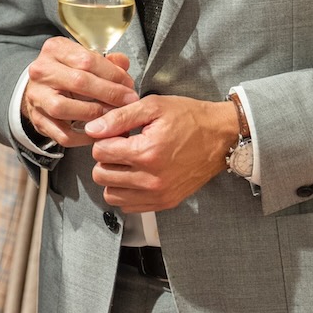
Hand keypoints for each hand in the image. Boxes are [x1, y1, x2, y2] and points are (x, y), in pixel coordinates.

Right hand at [20, 37, 137, 147]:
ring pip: (65, 108)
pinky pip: (63, 134)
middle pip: (79, 81)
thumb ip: (106, 61)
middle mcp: (42, 71)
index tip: (128, 84)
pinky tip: (99, 132)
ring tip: (113, 115)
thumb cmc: (66, 72)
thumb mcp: (83, 58)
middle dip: (110, 93)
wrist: (40, 88)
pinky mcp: (38, 120)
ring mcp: (37, 96)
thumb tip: (123, 64)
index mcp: (55, 49)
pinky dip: (84, 137)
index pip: (87, 60)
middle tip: (128, 102)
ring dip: (95, 114)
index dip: (113, 74)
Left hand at [84, 96, 238, 212]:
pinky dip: (127, 191)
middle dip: (106, 158)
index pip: (100, 152)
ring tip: (129, 160)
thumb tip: (92, 130)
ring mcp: (158, 194)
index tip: (118, 133)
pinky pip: (129, 206)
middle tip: (122, 146)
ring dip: (114, 177)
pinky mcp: (165, 203)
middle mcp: (151, 179)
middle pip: (101, 175)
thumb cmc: (189, 118)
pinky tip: (137, 174)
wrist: (221, 136)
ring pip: (112, 194)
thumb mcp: (153, 107)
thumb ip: (119, 118)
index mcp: (146, 153)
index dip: (105, 138)